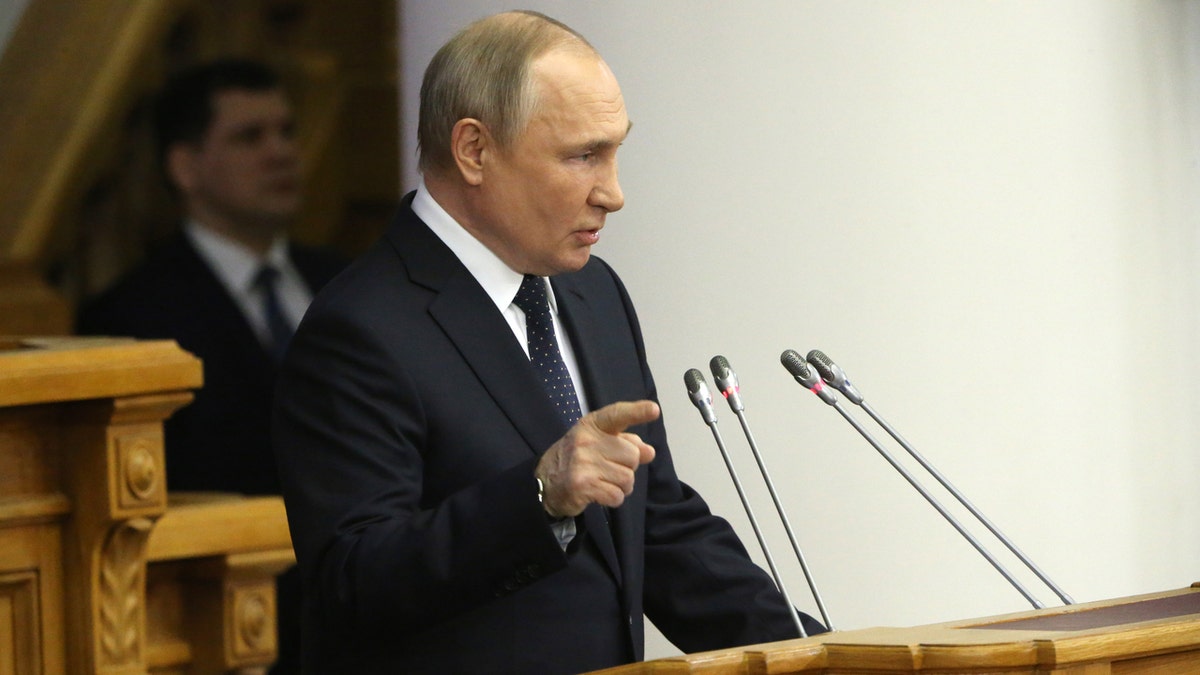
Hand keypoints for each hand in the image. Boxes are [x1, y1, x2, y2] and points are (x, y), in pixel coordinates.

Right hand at [535, 400, 659, 517]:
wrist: (543, 483)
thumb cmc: (576, 459)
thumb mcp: (597, 443)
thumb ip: (625, 443)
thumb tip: (649, 452)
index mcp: (592, 425)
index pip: (617, 415)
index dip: (637, 412)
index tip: (654, 410)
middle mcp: (586, 441)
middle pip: (632, 456)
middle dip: (628, 467)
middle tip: (611, 469)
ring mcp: (583, 463)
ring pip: (627, 478)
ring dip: (622, 486)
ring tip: (605, 482)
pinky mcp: (582, 485)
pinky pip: (617, 495)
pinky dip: (614, 498)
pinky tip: (600, 493)